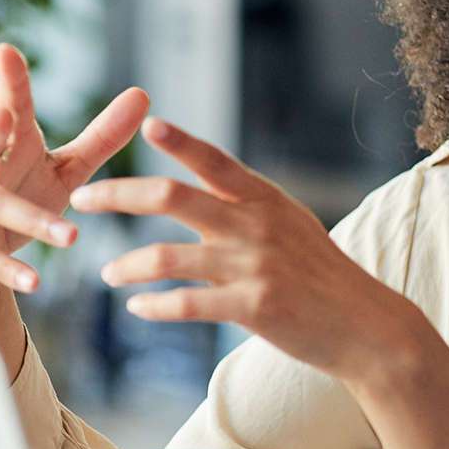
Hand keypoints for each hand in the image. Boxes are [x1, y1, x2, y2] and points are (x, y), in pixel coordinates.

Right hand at [0, 43, 148, 295]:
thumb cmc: (21, 194)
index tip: (6, 51)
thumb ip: (102, 136)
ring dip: (34, 220)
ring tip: (72, 238)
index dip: (8, 79)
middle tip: (3, 116)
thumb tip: (143, 94)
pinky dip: (10, 268)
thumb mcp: (64, 167)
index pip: (9, 105)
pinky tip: (36, 281)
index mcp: (10, 143)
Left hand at [70, 116, 413, 378]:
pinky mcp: (254, 306)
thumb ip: (249, 209)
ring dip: (127, 264)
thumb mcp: (291, 227)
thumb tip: (204, 190)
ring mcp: (255, 265)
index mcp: (265, 200)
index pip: (215, 161)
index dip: (180, 140)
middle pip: (173, 197)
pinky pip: (186, 304)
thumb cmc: (322, 277)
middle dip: (119, 194)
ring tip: (108, 272)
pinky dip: (153, 306)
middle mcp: (257, 225)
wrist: (365, 324)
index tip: (148, 123)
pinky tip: (137, 308)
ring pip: (167, 257)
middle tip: (83, 197)